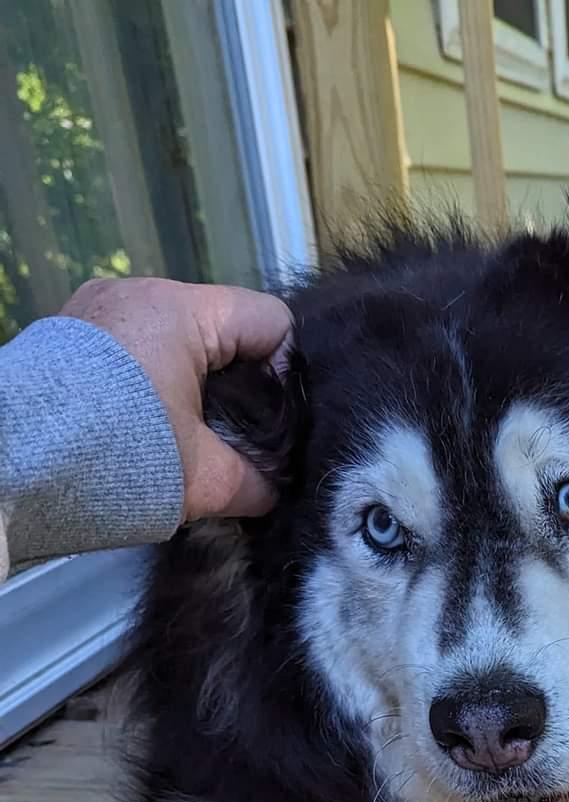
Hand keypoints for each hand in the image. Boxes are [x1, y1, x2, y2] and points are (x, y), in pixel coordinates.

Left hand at [61, 276, 292, 520]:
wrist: (8, 467)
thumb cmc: (114, 457)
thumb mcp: (201, 480)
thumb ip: (255, 483)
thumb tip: (275, 492)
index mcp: (179, 310)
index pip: (270, 321)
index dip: (290, 373)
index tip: (282, 423)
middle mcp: (138, 293)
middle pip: (222, 330)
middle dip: (241, 385)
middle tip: (245, 440)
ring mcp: (97, 310)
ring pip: (176, 341)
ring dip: (195, 387)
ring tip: (195, 439)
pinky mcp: (68, 337)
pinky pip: (134, 351)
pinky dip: (153, 385)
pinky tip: (150, 430)